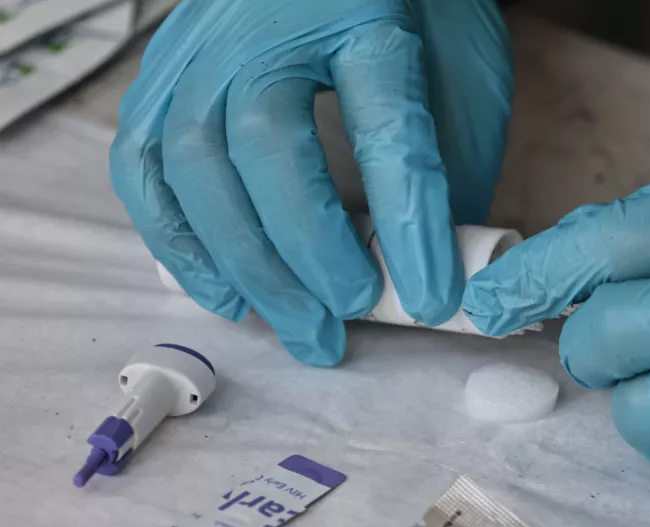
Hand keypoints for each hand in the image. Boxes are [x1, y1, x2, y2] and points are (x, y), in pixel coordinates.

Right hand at [111, 0, 511, 364]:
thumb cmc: (413, 17)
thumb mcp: (459, 76)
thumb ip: (448, 162)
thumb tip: (422, 266)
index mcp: (367, 14)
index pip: (386, 127)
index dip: (408, 226)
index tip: (429, 299)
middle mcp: (270, 23)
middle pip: (267, 147)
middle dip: (305, 257)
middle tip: (340, 325)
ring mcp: (203, 43)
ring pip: (192, 161)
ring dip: (240, 263)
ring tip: (289, 324)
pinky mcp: (163, 69)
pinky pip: (142, 160)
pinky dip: (175, 237)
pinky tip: (221, 290)